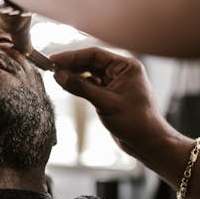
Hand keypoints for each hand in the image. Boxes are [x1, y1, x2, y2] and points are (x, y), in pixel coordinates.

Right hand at [50, 48, 176, 157]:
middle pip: (91, 62)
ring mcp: (116, 83)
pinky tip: (67, 86)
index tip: (54, 59)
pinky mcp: (111, 96)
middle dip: (71, 65)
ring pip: (90, 74)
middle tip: (51, 67)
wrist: (148, 143)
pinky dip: (79, 85)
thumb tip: (59, 75)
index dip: (73, 56)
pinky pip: (91, 86)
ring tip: (56, 77)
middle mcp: (121, 72)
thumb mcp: (105, 103)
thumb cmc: (135, 122)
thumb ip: (81, 87)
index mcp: (126, 67)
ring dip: (74, 75)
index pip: (95, 55)